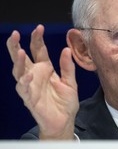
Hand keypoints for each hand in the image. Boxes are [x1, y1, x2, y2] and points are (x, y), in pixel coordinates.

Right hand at [6, 25, 78, 139]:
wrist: (65, 120)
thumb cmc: (65, 102)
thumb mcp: (70, 81)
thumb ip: (67, 67)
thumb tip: (65, 49)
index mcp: (45, 69)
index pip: (38, 51)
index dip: (37, 39)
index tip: (39, 27)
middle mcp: (35, 75)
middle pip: (22, 58)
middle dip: (16, 46)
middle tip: (15, 34)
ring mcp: (31, 86)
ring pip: (19, 72)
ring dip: (18, 62)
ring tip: (19, 51)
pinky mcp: (30, 99)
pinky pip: (24, 90)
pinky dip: (25, 82)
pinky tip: (27, 76)